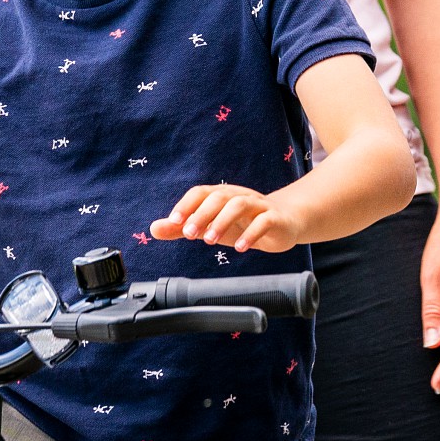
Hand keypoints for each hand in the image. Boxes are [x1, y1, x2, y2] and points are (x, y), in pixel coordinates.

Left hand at [153, 184, 308, 253]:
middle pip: (219, 197)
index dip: (187, 205)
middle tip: (190, 234)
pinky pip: (264, 221)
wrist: (284, 221)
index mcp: (222, 195)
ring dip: (222, 221)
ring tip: (210, 241)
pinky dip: (251, 233)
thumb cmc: (243, 223)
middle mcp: (239, 195)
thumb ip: (183, 228)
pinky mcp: (275, 218)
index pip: (201, 192)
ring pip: (240, 205)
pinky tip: (240, 247)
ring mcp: (258, 206)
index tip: (174, 222)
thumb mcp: (210, 226)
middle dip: (202, 214)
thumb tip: (154, 228)